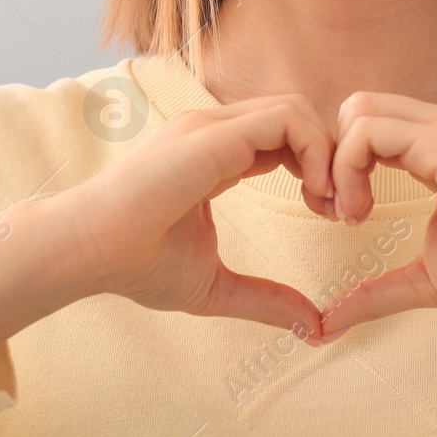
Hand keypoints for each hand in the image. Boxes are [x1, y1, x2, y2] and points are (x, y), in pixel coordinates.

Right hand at [68, 94, 337, 341]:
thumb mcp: (215, 286)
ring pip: (297, 109)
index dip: (318, 169)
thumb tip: (312, 327)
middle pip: (297, 116)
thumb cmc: (137, 264)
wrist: (91, 251)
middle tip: (345, 210)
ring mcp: (214, 126)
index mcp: (216, 154)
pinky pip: (287, 120)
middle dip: (333, 156)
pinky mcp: (215, 134)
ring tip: (333, 203)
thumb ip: (264, 299)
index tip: (331, 214)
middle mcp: (216, 130)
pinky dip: (316, 150)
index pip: (284, 137)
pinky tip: (316, 194)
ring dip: (330, 153)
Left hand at [318, 91, 436, 337]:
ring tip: (352, 213)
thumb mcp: (426, 276)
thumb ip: (379, 292)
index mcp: (433, 145)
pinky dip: (348, 167)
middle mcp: (435, 125)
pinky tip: (362, 210)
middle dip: (330, 155)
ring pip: (357, 109)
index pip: (367, 128)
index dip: (342, 166)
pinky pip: (368, 131)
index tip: (346, 217)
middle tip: (338, 211)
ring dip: (337, 163)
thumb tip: (330, 324)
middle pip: (356, 108)